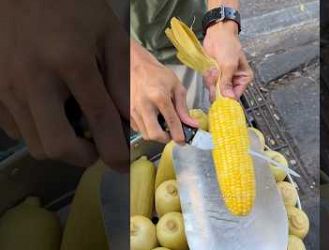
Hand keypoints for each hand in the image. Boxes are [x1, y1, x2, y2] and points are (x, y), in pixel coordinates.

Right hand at [0, 0, 128, 169]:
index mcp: (71, 63)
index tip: (123, 165)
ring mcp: (7, 87)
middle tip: (95, 145)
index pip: (98, 119)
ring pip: (35, 143)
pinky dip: (39, 131)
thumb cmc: (72, 8)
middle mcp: (34, 80)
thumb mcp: (108, 34)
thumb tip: (125, 118)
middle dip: (83, 156)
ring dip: (62, 145)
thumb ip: (119, 78)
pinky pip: (17, 129)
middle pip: (58, 146)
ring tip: (74, 126)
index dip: (114, 149)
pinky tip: (50, 112)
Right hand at [130, 39, 197, 143]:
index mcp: (159, 97)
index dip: (179, 135)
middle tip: (172, 134)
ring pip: (146, 134)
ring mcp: (133, 109)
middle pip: (155, 134)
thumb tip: (192, 123)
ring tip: (163, 125)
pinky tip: (153, 119)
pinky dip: (148, 128)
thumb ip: (183, 107)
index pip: (171, 122)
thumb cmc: (157, 74)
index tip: (183, 141)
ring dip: (157, 134)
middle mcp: (144, 105)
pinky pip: (139, 129)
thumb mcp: (176, 86)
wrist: (136, 65)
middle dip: (166, 139)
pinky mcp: (128, 112)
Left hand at [202, 21, 253, 100]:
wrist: (217, 33)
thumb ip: (227, 82)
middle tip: (215, 74)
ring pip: (214, 89)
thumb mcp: (229, 65)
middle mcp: (234, 81)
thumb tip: (228, 99)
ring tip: (213, 68)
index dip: (227, 99)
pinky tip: (210, 68)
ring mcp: (222, 79)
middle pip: (223, 94)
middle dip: (216, 86)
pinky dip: (207, 76)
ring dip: (211, 80)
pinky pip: (208, 82)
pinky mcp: (213, 75)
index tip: (218, 99)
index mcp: (243, 79)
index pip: (235, 95)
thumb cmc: (228, 46)